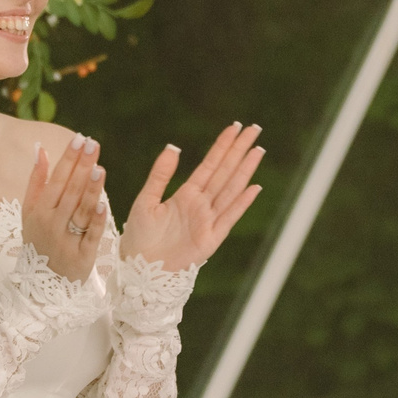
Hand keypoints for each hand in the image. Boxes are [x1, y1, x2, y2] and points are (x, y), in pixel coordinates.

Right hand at [21, 135, 107, 282]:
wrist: (41, 284)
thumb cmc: (38, 241)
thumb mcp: (30, 212)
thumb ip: (37, 181)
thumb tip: (42, 150)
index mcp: (40, 211)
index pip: (57, 179)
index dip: (68, 159)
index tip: (79, 139)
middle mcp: (52, 223)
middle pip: (70, 191)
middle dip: (81, 166)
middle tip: (93, 143)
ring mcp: (66, 240)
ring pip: (80, 211)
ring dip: (90, 189)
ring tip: (100, 167)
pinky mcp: (82, 256)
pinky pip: (91, 236)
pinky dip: (97, 221)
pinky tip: (104, 204)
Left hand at [120, 123, 264, 272]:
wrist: (141, 270)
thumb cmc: (140, 237)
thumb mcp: (146, 200)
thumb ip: (160, 175)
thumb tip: (173, 147)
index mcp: (186, 194)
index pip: (209, 164)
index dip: (222, 146)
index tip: (234, 127)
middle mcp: (201, 204)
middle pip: (225, 172)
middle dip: (239, 150)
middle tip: (254, 129)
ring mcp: (208, 220)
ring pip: (231, 189)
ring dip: (245, 170)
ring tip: (257, 151)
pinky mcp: (212, 238)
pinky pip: (230, 216)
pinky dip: (242, 202)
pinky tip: (254, 187)